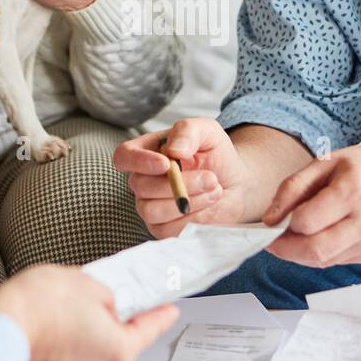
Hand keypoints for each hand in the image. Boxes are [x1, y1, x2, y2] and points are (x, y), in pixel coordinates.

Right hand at [0, 265, 178, 360]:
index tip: (170, 304)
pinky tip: (67, 314)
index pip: (152, 326)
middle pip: (126, 337)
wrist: (0, 324)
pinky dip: (80, 333)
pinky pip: (82, 349)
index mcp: (120, 348)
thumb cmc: (39, 305)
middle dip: (122, 313)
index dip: (162, 310)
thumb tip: (109, 300)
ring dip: (98, 323)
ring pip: (102, 343)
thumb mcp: (89, 282)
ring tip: (81, 299)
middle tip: (117, 290)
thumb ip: (110, 293)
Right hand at [113, 117, 252, 238]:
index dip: (139, 161)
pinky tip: (209, 204)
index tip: (166, 163)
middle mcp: (143, 180)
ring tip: (214, 189)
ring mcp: (150, 206)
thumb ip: (188, 131)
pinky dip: (192, 218)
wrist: (235, 182)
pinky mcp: (163, 228)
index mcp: (146, 152)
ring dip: (188, 201)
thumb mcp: (207, 131)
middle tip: (211, 177)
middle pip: (141, 186)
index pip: (124, 156)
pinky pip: (167, 230)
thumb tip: (172, 150)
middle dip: (180, 183)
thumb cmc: (216, 154)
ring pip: (152, 210)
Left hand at [262, 140, 360, 267]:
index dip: (283, 225)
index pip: (305, 223)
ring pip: (326, 261)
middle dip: (287, 250)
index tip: (273, 222)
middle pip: (314, 251)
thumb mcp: (329, 161)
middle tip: (276, 240)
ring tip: (302, 233)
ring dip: (304, 253)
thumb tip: (269, 219)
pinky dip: (325, 252)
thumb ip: (293, 188)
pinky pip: (340, 261)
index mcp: (353, 190)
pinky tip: (328, 233)